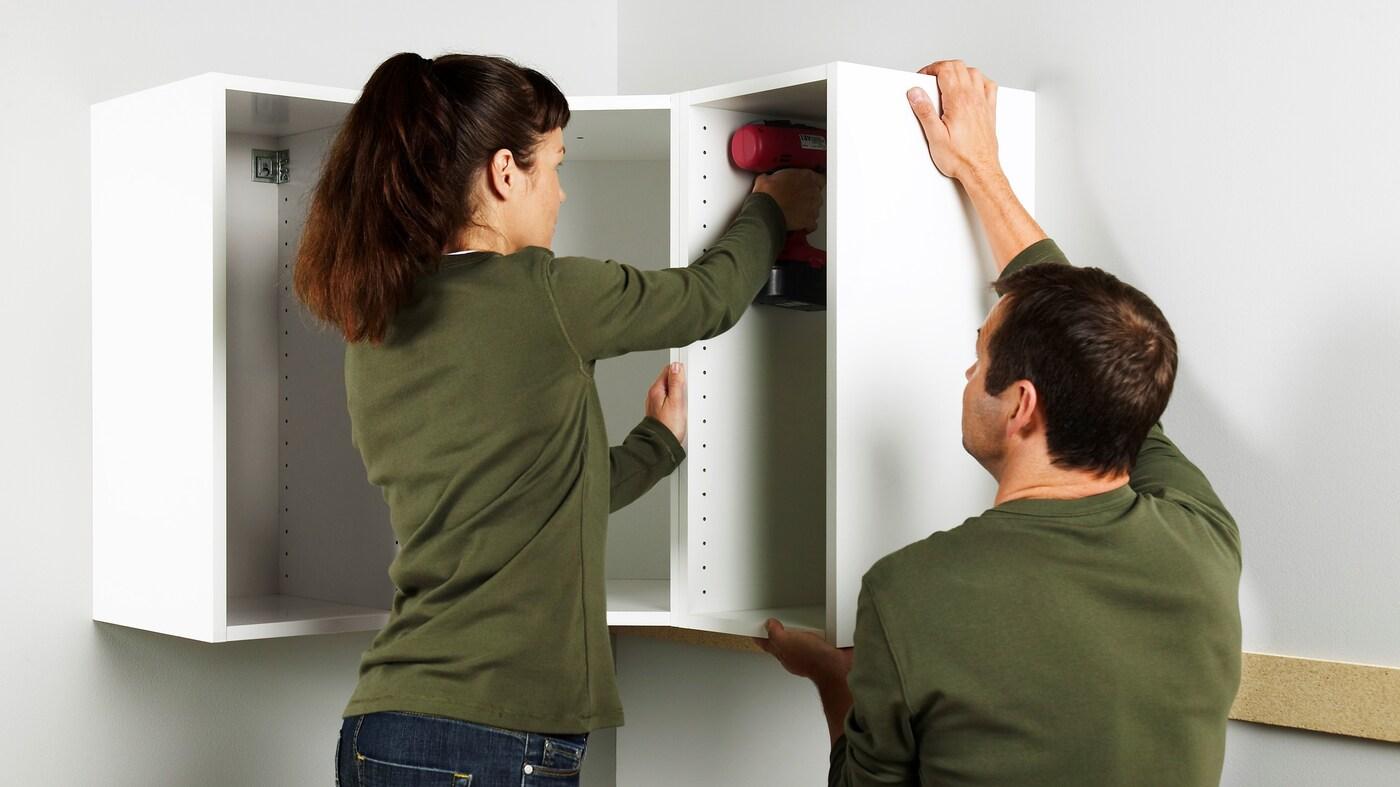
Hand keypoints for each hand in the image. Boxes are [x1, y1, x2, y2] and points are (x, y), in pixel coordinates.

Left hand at [646, 362, 685, 445]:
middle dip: (681, 383)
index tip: (687, 376)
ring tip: (685, 403)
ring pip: (671, 391)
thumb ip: (676, 383)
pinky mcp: (663, 412)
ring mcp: (658, 404)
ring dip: (680, 394)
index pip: (668, 370)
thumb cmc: (668, 427)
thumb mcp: (675, 402)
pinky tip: (682, 410)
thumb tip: (676, 367)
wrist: (662, 445)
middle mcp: (655, 396)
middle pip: (670, 380)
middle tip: (687, 393)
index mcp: (656, 390)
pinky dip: (678, 402)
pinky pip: (672, 401)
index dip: (680, 371)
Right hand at [752, 169, 824, 231]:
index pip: (820, 178)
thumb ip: (773, 177)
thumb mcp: (766, 178)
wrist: (765, 211)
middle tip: (797, 200)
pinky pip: (812, 224)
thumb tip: (766, 179)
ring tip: (796, 213)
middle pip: (817, 194)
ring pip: (816, 209)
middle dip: (809, 198)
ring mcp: (813, 206)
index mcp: (806, 176)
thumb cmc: (767, 194)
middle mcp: (813, 190)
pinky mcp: (810, 220)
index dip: (813, 183)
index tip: (807, 186)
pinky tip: (800, 225)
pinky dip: (807, 225)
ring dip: (808, 211)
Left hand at [756, 618, 852, 682]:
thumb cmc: (814, 660)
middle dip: (778, 634)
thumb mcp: (787, 641)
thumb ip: (775, 633)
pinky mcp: (823, 651)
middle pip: (782, 644)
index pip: (766, 644)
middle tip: (774, 625)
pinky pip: (817, 641)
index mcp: (783, 653)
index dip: (759, 636)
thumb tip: (769, 624)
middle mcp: (796, 655)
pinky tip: (819, 632)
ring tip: (796, 627)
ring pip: (800, 642)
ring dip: (800, 635)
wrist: (837, 668)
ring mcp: (809, 654)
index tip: (755, 630)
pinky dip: (817, 636)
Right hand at [908, 59, 1000, 182]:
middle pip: (959, 66)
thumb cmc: (960, 158)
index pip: (946, 70)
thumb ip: (925, 112)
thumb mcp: (935, 137)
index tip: (923, 77)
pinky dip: (979, 80)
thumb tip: (915, 93)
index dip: (931, 68)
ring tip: (947, 81)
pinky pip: (988, 85)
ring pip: (974, 72)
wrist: (980, 170)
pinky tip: (972, 86)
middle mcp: (973, 98)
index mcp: (959, 101)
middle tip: (931, 77)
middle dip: (942, 67)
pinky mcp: (989, 110)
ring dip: (959, 71)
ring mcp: (983, 103)